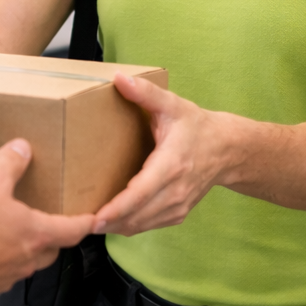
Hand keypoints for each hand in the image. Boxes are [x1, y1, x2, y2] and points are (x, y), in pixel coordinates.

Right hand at [0, 139, 93, 293]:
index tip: (94, 220)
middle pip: (51, 251)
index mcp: (38, 233)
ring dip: (25, 250)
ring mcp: (8, 275)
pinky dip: (0, 261)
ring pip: (26, 264)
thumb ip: (9, 163)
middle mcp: (28, 259)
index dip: (84, 223)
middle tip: (50, 225)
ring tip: (12, 235)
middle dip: (53, 238)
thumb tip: (22, 148)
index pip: (72, 230)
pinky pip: (2, 273)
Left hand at [93, 73, 224, 236]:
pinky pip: (148, 226)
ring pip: (140, 225)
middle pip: (137, 216)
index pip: (141, 193)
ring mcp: (178, 205)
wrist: (227, 150)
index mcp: (172, 164)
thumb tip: (119, 78)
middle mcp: (176, 190)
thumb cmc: (197, 127)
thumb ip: (146, 93)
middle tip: (78, 223)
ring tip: (89, 222)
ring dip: (115, 227)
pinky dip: (128, 226)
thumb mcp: (172, 104)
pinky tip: (111, 220)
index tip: (96, 218)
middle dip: (107, 222)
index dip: (117, 208)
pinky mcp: (178, 213)